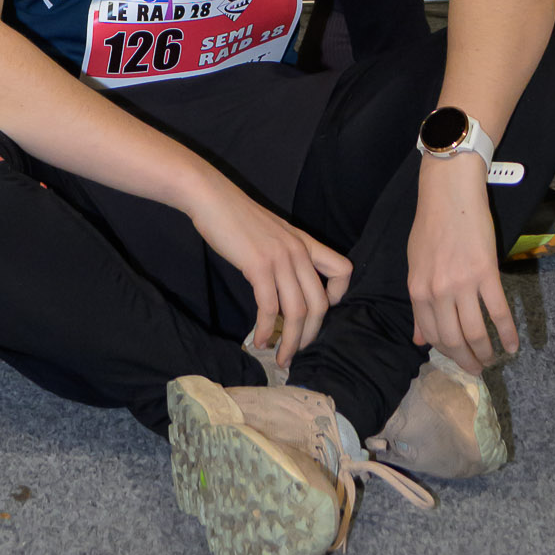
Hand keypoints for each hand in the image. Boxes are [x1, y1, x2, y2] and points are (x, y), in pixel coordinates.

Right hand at [185, 174, 351, 370]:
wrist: (211, 197)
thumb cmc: (236, 216)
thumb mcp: (272, 232)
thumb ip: (284, 254)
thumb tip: (284, 286)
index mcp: (304, 241)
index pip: (342, 270)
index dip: (338, 296)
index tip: (319, 312)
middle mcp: (298, 250)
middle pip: (320, 304)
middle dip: (311, 336)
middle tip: (296, 351)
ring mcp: (280, 258)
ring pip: (298, 312)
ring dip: (290, 342)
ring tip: (280, 357)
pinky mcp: (259, 265)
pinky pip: (270, 308)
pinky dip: (267, 330)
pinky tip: (259, 340)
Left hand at [406, 159, 518, 374]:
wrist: (449, 192)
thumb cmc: (431, 225)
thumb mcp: (416, 265)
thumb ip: (419, 303)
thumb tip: (419, 340)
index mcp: (418, 289)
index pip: (432, 335)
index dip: (447, 353)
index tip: (458, 359)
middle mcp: (438, 291)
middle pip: (454, 339)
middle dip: (467, 360)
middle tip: (478, 369)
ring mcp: (463, 283)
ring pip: (476, 332)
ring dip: (486, 352)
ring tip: (493, 359)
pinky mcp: (486, 273)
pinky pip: (499, 312)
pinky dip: (507, 334)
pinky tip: (512, 345)